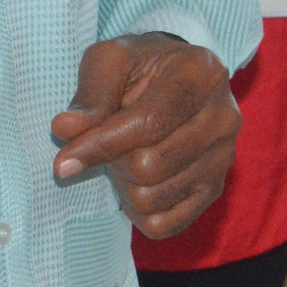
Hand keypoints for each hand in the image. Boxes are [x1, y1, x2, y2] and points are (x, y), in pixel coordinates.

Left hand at [48, 33, 239, 237]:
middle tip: (108, 141)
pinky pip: (165, 225)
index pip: (148, 123)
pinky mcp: (215, 189)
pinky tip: (137, 181)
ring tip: (126, 154)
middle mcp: (223, 118)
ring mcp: (224, 157)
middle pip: (150, 166)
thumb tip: (65, 130)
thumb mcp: (110, 61)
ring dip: (123, 184)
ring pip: (154, 199)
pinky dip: (138, 210)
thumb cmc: (139, 68)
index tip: (62, 163)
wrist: (174, 80)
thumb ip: (90, 94)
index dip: (101, 145)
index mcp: (200, 74)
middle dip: (113, 160)